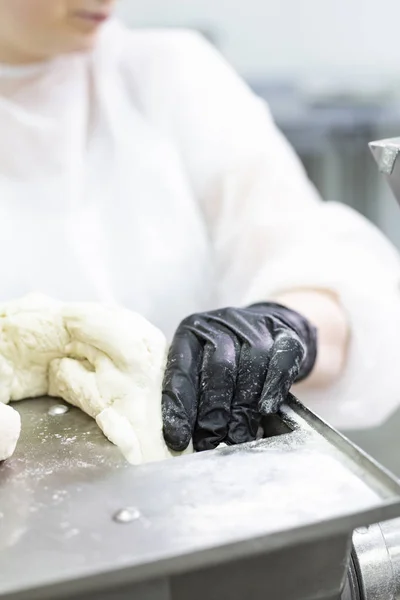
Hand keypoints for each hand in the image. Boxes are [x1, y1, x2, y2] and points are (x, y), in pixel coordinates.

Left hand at [162, 303, 316, 451]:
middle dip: (213, 410)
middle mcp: (220, 323)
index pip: (181, 370)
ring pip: (250, 366)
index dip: (180, 407)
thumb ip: (194, 394)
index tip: (178, 438)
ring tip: (237, 437)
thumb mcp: (202, 367)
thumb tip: (184, 438)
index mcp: (191, 331)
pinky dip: (273, 387)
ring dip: (243, 407)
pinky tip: (266, 409)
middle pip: (217, 368)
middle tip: (210, 440)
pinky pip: (280, 361)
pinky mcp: (284, 333)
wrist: (272, 327)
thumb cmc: (230, 358)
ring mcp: (255, 326)